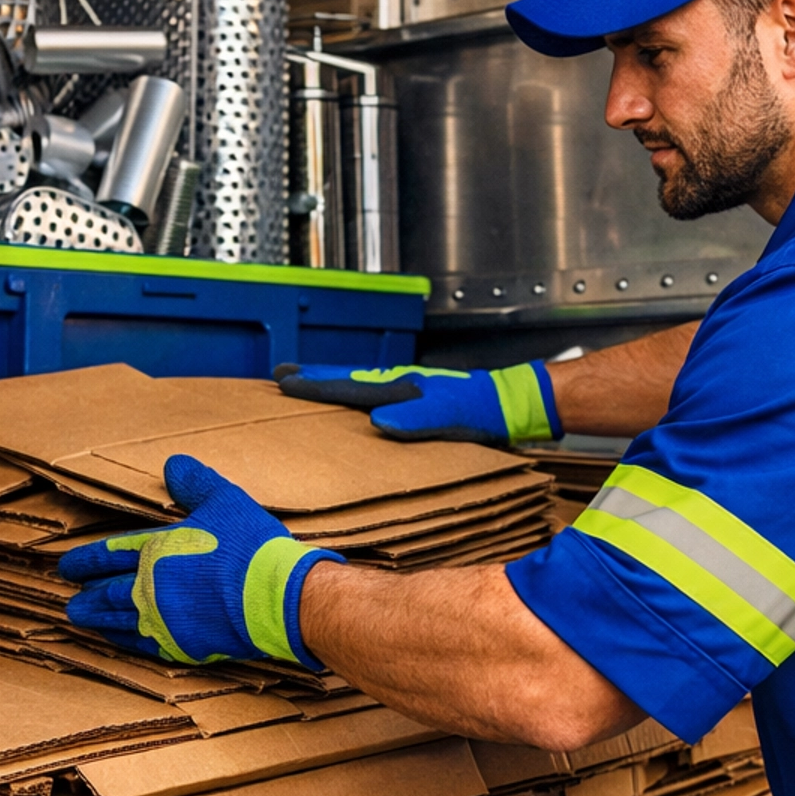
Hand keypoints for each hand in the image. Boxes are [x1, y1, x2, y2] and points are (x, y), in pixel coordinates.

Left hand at [60, 453, 341, 665]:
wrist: (275, 595)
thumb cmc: (250, 546)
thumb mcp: (224, 500)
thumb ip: (195, 483)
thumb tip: (172, 464)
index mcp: (158, 549)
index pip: (111, 553)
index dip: (86, 559)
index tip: (68, 566)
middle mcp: (151, 585)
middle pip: (107, 590)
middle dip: (86, 592)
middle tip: (70, 596)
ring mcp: (162, 618)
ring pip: (117, 618)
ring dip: (96, 618)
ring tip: (79, 617)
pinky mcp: (180, 644)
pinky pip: (140, 644)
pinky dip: (122, 640)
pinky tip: (115, 639)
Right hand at [273, 360, 560, 446]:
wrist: (511, 403)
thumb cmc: (483, 409)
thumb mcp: (451, 416)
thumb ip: (417, 417)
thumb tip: (379, 421)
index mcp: (401, 387)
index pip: (348, 386)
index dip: (315, 385)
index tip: (286, 381)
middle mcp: (400, 384)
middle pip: (348, 378)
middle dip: (315, 376)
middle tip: (284, 374)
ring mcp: (408, 390)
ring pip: (359, 383)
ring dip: (332, 381)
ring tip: (309, 381)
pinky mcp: (418, 399)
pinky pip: (374, 392)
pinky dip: (354, 391)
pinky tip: (356, 401)